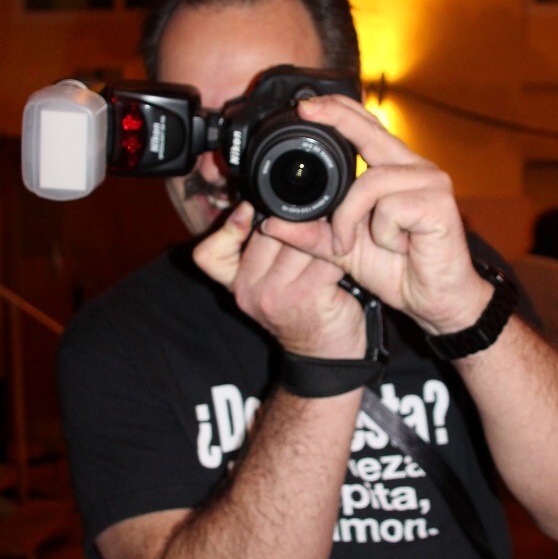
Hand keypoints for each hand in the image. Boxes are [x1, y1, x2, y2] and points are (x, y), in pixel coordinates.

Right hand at [193, 201, 366, 357]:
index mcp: (235, 283)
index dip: (228, 228)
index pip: (211, 253)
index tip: (249, 210)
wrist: (326, 357)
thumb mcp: (270, 283)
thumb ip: (264, 250)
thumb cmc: (303, 313)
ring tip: (337, 226)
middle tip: (319, 209)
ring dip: (322, 230)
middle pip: (267, 232)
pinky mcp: (306, 295)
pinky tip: (346, 248)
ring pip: (298, 239)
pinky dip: (338, 247)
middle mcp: (249, 290)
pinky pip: (324, 254)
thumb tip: (275, 201)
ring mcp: (275, 295)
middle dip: (296, 219)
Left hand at [259, 94, 490, 336]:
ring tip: (354, 245)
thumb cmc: (397, 270)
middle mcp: (416, 168)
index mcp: (395, 171)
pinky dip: (383, 233)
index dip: (339, 112)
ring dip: (350, 219)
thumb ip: (312, 233)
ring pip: (369, 183)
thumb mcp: (343, 250)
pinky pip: (389, 207)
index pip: (367, 129)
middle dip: (336, 119)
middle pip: (372, 132)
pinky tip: (400, 247)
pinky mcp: (438, 202)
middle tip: (306, 110)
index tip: (306, 105)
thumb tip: (271, 222)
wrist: (435, 301)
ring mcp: (431, 182)